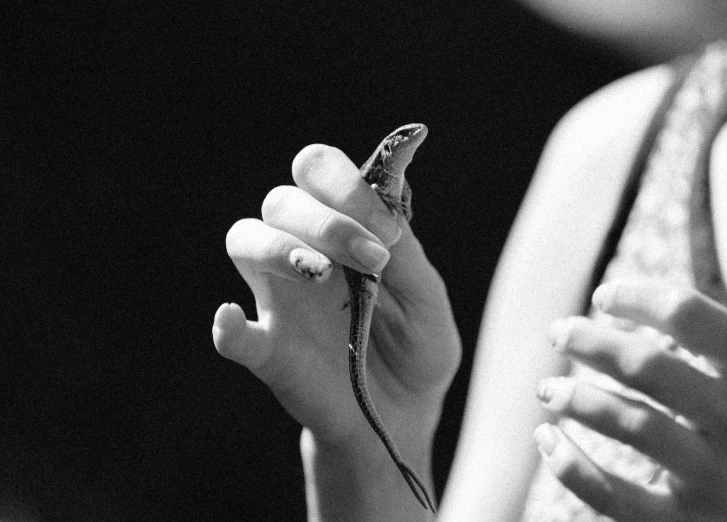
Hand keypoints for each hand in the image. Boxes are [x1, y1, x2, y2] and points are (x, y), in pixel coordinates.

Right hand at [212, 142, 459, 455]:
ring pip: (245, 240)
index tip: (389, 230)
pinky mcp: (269, 351)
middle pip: (282, 201)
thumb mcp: (426, 298)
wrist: (403, 414)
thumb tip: (386, 198)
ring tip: (319, 272)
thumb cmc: (415, 345)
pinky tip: (231, 321)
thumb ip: (405, 251)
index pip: (318, 172)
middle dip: (328, 220)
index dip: (346, 186)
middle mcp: (304, 251)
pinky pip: (233, 334)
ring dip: (277, 247)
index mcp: (342, 229)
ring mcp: (281, 299)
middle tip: (374, 259)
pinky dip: (227, 327)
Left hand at [534, 279, 726, 520]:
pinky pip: (613, 496)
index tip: (603, 297)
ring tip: (548, 389)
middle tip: (558, 332)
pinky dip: (570, 466)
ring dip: (575, 398)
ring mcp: (717, 477)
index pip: (687, 312)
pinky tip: (548, 439)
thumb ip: (724, 346)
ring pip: (628, 423)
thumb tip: (640, 302)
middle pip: (645, 364)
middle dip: (589, 341)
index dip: (635, 297)